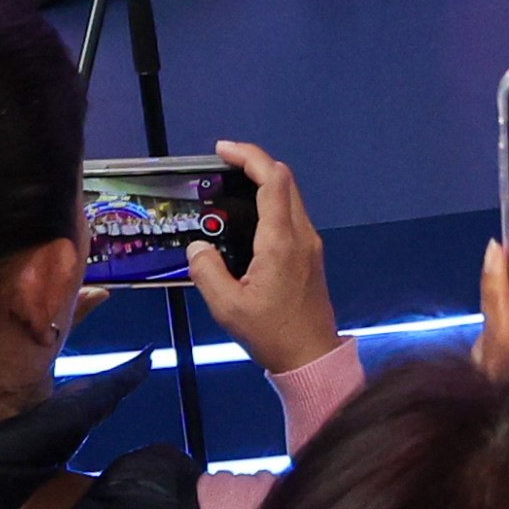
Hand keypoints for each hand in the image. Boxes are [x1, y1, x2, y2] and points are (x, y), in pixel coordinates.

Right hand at [181, 142, 341, 376]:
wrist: (310, 358)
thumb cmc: (271, 333)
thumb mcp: (228, 308)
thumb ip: (207, 272)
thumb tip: (197, 246)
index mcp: (281, 241)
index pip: (272, 180)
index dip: (249, 156)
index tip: (222, 150)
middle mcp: (301, 234)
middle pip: (284, 180)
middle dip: (254, 162)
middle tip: (222, 165)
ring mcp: (310, 243)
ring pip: (290, 196)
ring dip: (264, 181)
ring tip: (230, 188)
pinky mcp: (310, 254)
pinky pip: (292, 214)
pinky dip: (271, 202)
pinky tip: (248, 218)